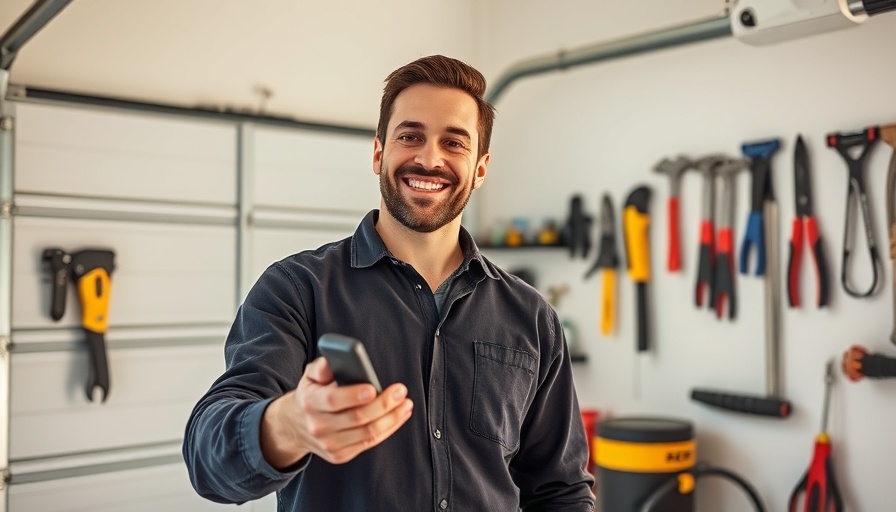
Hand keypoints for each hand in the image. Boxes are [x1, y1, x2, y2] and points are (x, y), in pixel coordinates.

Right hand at [261, 357, 413, 468]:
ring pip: (368, 433)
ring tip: (405, 404)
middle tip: (401, 391)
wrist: (295, 426)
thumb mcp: (310, 377)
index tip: (373, 388)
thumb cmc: (312, 394)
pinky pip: (369, 443)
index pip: (333, 400)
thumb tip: (332, 361)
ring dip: (392, 418)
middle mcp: (318, 426)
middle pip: (357, 418)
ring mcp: (329, 444)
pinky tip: (399, 416)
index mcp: (310, 402)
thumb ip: (321, 367)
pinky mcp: (340, 455)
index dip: (354, 395)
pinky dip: (389, 429)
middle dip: (384, 404)